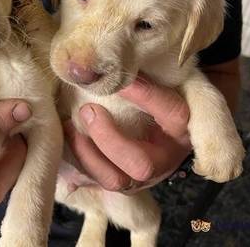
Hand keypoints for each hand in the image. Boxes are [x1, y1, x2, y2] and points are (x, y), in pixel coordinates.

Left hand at [64, 76, 191, 193]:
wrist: (153, 130)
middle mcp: (164, 160)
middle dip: (108, 138)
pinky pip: (94, 181)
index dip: (146, 96)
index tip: (121, 81)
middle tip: (88, 110)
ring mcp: (140, 178)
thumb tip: (110, 66)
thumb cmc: (153, 99)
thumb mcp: (161, 85)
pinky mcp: (118, 182)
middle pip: (141, 164)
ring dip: (87, 153)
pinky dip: (77, 160)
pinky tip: (68, 136)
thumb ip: (148, 75)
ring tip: (71, 125)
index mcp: (181, 130)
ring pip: (115, 180)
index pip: (173, 114)